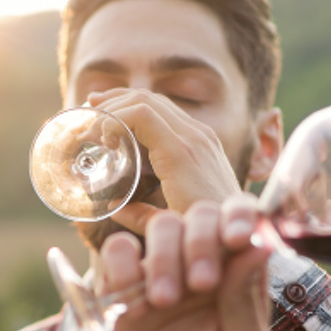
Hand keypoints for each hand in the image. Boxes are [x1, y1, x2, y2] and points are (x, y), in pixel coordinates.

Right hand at [83, 88, 245, 231]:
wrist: (242, 228)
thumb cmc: (205, 231)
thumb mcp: (166, 226)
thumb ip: (136, 216)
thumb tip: (112, 206)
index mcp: (181, 154)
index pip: (142, 113)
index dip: (112, 117)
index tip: (95, 138)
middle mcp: (195, 137)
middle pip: (148, 99)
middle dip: (113, 103)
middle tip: (88, 117)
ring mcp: (203, 135)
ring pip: (160, 101)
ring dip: (128, 101)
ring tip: (101, 109)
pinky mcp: (206, 139)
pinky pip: (172, 112)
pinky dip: (146, 109)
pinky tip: (130, 118)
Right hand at [96, 197, 270, 330]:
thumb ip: (246, 300)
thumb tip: (259, 245)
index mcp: (238, 273)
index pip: (242, 220)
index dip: (239, 216)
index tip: (236, 238)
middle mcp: (201, 262)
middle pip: (200, 215)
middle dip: (200, 243)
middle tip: (200, 286)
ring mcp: (159, 269)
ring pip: (161, 226)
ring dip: (164, 257)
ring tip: (164, 302)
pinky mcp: (120, 284)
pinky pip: (117, 249)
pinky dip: (121, 265)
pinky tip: (131, 304)